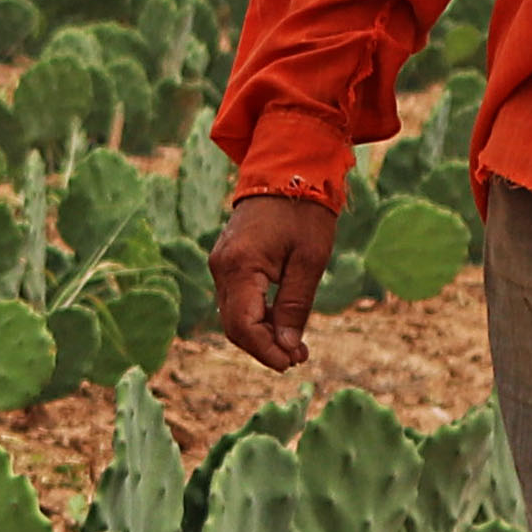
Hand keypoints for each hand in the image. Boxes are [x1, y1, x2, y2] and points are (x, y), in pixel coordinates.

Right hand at [208, 190, 336, 371]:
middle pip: (234, 325)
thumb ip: (296, 305)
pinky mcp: (228, 261)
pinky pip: (236, 300)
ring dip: (261, 334)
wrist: (287, 169)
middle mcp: (222, 267)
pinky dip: (256, 317)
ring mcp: (221, 263)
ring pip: (233, 315)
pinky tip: (282, 323)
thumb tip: (288, 346)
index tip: (292, 362)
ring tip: (296, 345)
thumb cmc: (303, 211)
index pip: (243, 325)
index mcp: (240, 265)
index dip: (266, 351)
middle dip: (264, 347)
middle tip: (299, 357)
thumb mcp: (310, 260)